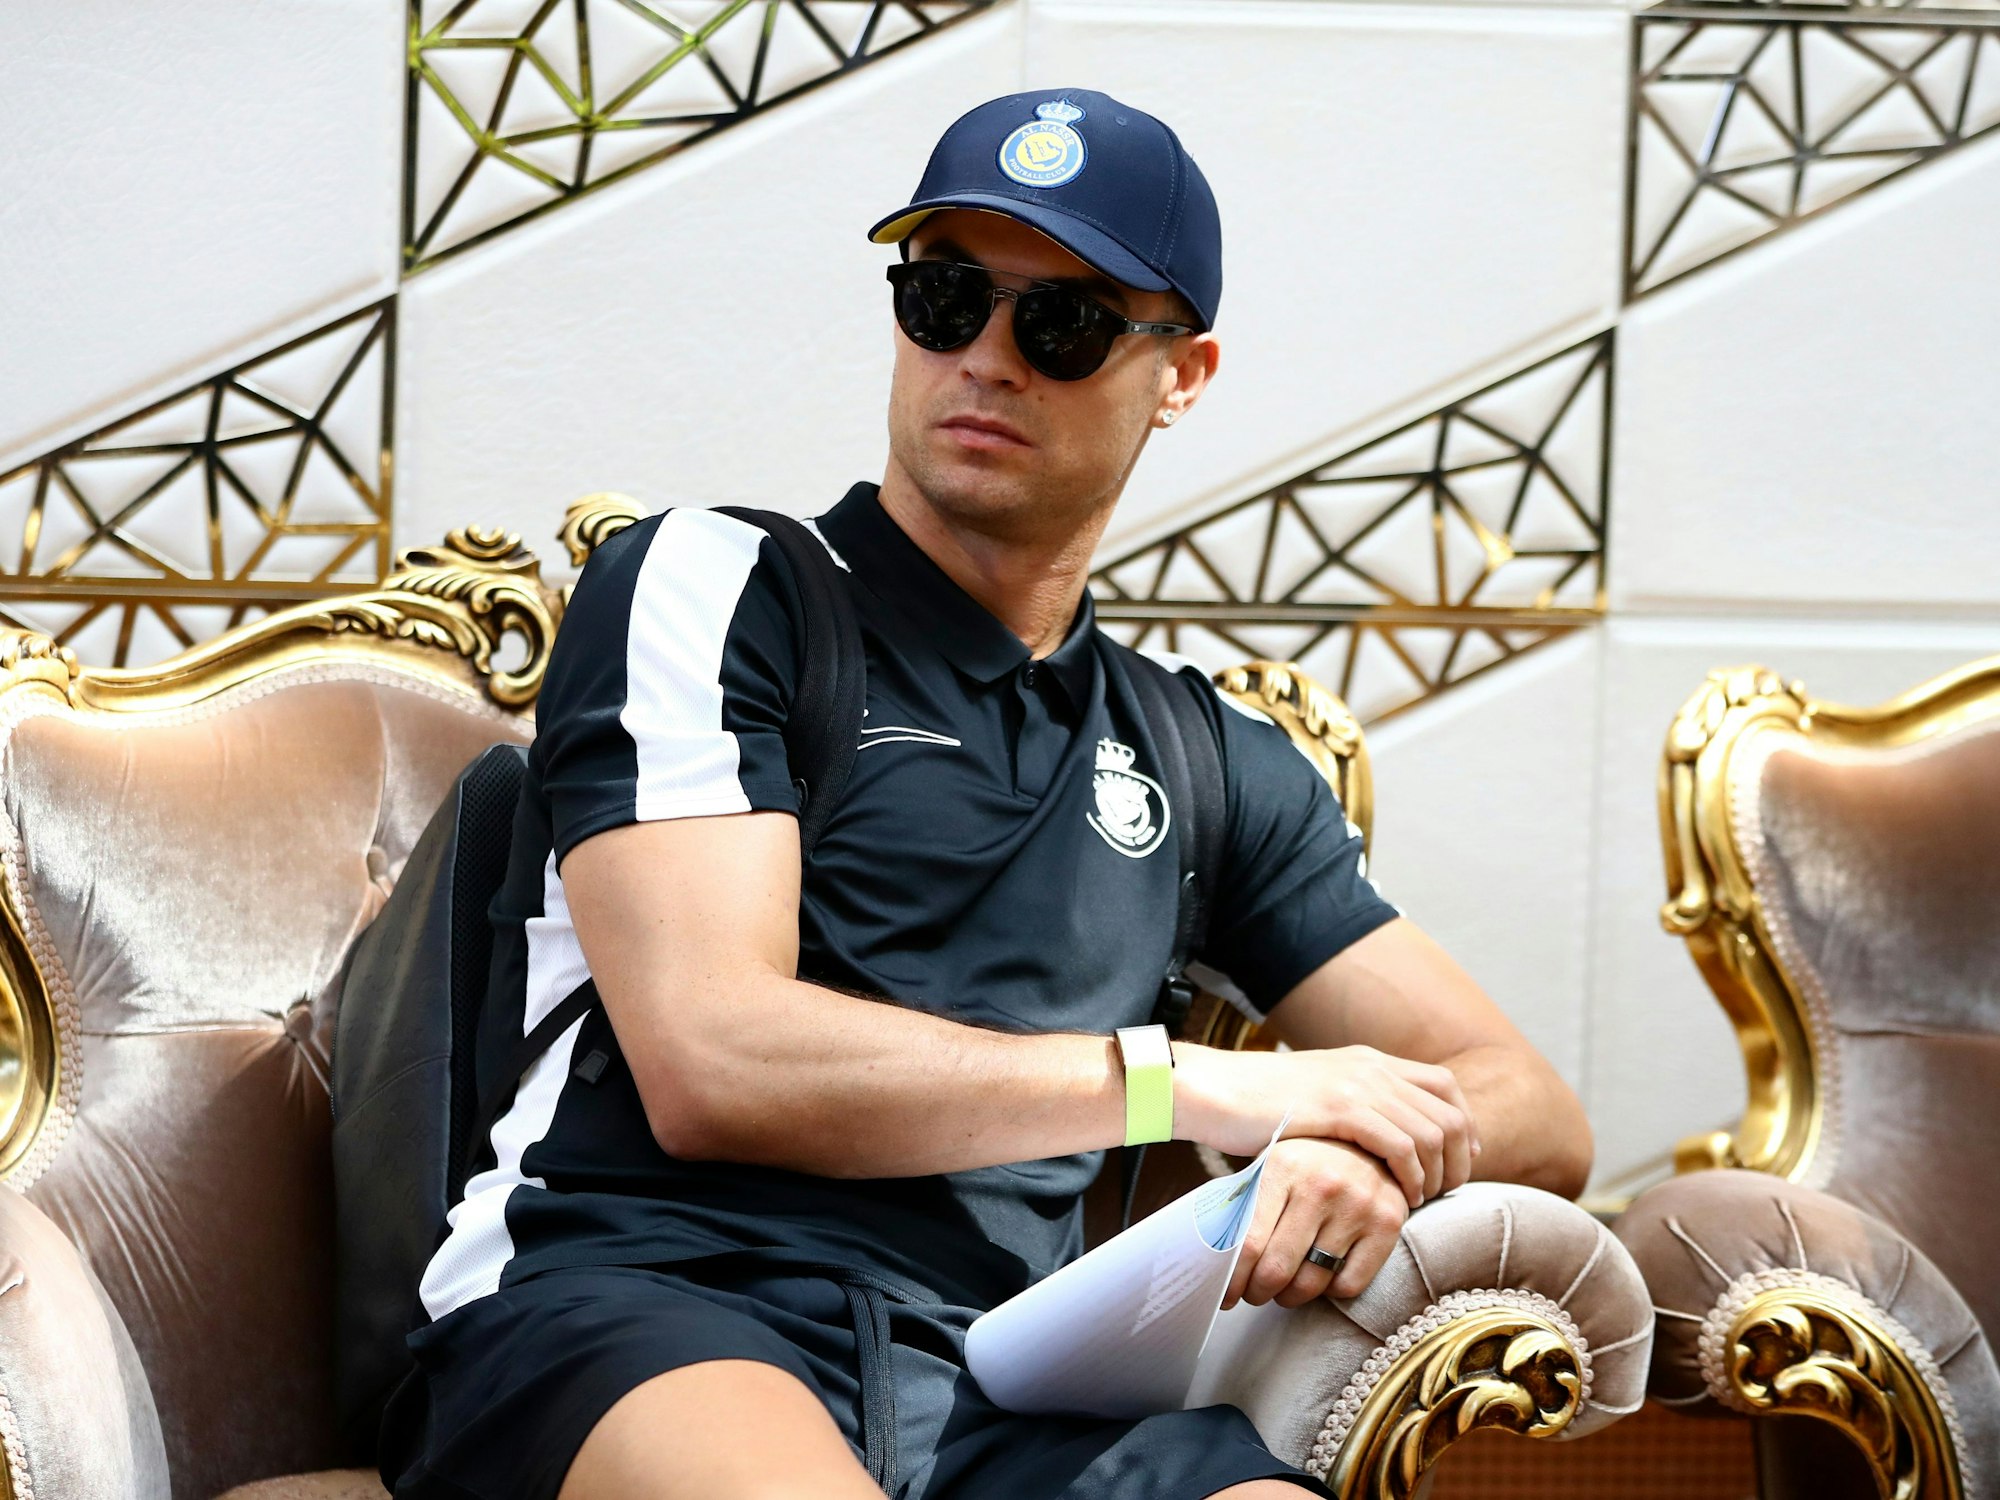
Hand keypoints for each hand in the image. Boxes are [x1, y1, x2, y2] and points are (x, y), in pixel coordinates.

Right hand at [1174, 1043, 1476, 1207]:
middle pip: (1450, 1111)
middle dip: (1458, 1159)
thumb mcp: (1315, 1095)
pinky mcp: (1340, 1108)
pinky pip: (1401, 1145)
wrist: (1212, 1090)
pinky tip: (1400, 1197)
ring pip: (1434, 1132)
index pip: (1445, 1086)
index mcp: (1368, 1061)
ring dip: (1437, 1174)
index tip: (1457, 1162)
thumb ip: (1350, 1105)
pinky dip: (1411, 1176)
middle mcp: (1372, 1067)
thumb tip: (1375, 1138)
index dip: (1463, 1126)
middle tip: (1444, 1193)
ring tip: (1420, 1201)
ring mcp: (1358, 1084)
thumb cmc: (1254, 1104)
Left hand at [1222, 1137, 1408, 1307]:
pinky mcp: (1387, 1224)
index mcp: (1283, 1166)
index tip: (1225, 1295)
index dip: (1233, 1280)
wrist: (1369, 1142)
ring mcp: (1358, 1205)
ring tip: (1282, 1291)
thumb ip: (1246, 1205)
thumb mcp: (1272, 1166)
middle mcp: (1322, 1184)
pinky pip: (1349, 1285)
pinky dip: (1329, 1292)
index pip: (1249, 1243)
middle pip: (1277, 1269)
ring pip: (1312, 1283)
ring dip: (1289, 1297)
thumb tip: (1216, 1258)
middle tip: (1253, 1295)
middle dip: (1258, 1293)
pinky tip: (1320, 1277)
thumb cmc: (1306, 1161)